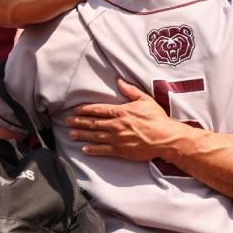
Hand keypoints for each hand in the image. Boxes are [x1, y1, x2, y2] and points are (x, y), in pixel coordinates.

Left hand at [66, 79, 188, 159]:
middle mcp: (116, 125)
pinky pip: (103, 150)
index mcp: (121, 111)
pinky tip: (84, 149)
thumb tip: (119, 80)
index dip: (85, 110)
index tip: (75, 110)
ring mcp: (117, 139)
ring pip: (95, 136)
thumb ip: (130, 90)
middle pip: (93, 123)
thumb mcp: (145, 100)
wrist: (165, 138)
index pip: (98, 110)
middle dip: (78, 122)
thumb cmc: (157, 118)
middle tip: (67, 121)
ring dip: (82, 135)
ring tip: (71, 134)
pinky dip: (92, 150)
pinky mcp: (121, 151)